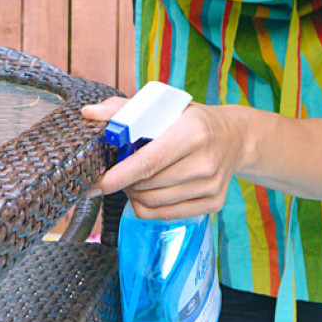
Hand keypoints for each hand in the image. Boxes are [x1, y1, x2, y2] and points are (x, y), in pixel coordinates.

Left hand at [82, 96, 248, 219]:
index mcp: (191, 132)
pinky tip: (146, 191)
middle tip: (115, 171)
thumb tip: (88, 113)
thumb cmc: (189, 119)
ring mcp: (211, 185)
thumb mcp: (162, 107)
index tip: (98, 183)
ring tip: (132, 179)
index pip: (149, 162)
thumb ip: (123, 109)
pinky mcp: (213, 203)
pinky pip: (167, 215)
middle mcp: (205, 161)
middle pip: (149, 185)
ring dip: (134, 194)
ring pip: (155, 202)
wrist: (234, 136)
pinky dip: (148, 207)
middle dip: (124, 182)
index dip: (120, 175)